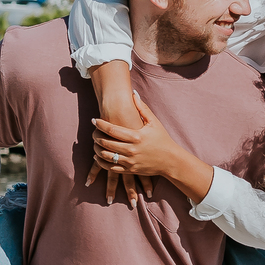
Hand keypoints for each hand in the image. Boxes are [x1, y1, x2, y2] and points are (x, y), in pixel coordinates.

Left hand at [87, 86, 151, 208]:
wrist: (170, 161)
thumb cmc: (163, 139)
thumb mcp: (154, 122)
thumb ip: (142, 108)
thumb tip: (133, 94)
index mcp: (136, 136)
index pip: (112, 130)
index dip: (100, 124)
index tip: (94, 120)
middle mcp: (131, 150)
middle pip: (106, 143)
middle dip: (96, 136)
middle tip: (93, 131)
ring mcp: (130, 161)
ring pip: (106, 156)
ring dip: (96, 149)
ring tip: (95, 143)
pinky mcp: (130, 170)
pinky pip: (111, 168)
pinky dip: (101, 162)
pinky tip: (98, 156)